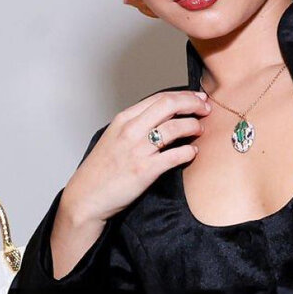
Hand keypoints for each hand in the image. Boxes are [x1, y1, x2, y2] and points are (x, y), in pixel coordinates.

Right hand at [50, 90, 207, 276]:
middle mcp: (131, 130)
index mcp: (123, 120)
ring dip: (193, 126)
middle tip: (206, 109)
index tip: (197, 99)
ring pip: (176, 127)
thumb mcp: (113, 138)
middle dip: (193, 104)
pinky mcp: (145, 170)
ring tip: (200, 130)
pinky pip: (177, 155)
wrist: (86, 197)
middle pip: (170, 105)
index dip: (183, 96)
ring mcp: (138, 150)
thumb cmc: (101, 171)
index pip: (159, 98)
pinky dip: (190, 152)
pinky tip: (193, 153)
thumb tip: (163, 119)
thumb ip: (135, 126)